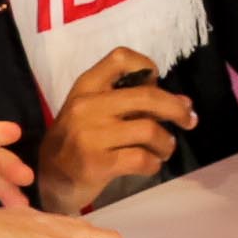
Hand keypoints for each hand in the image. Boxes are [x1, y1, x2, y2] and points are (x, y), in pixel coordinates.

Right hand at [37, 48, 196, 214]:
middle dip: (175, 109)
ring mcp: (90, 135)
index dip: (147, 66)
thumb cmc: (77, 141)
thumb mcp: (95, 113)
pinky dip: (153, 163)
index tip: (158, 84)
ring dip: (166, 143)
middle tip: (188, 121)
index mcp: (86, 86)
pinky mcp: (96, 163)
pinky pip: (141, 159)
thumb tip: (184, 103)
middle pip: (147, 96)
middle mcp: (87, 105)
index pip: (120, 58)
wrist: (48, 178)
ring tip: (164, 150)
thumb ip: (133, 104)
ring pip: (149, 130)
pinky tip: (150, 165)